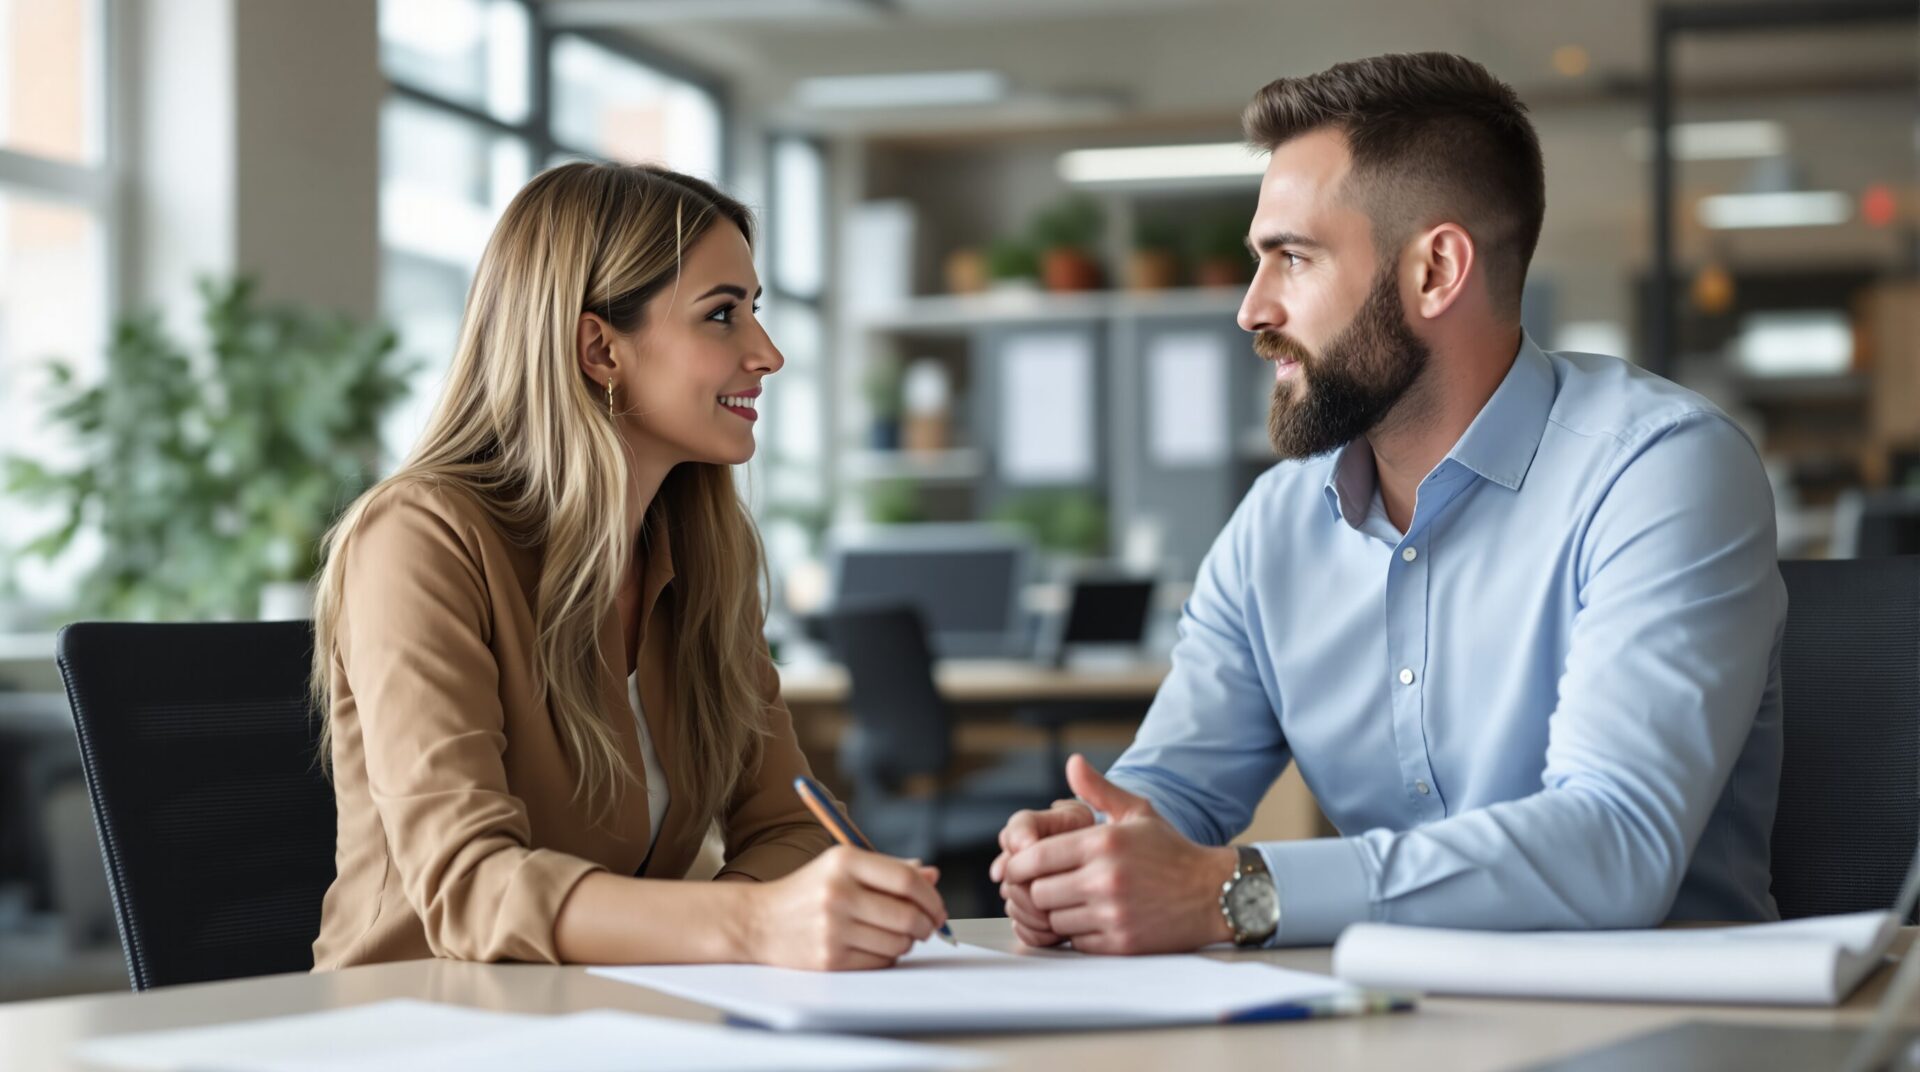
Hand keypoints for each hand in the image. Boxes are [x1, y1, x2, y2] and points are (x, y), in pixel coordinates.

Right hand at [741, 845, 947, 969]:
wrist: (758, 922)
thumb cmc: (809, 892)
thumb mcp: (843, 867)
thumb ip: (889, 869)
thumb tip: (932, 875)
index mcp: (844, 861)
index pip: (906, 880)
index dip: (931, 896)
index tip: (937, 907)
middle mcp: (838, 892)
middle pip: (908, 915)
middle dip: (927, 925)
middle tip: (927, 927)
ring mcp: (833, 927)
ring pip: (898, 942)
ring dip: (907, 942)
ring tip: (895, 935)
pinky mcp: (830, 958)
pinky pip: (880, 961)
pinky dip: (887, 956)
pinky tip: (874, 946)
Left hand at [1000, 755, 1236, 954]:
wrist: (1215, 894)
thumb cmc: (1172, 852)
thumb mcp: (1138, 811)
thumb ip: (1099, 789)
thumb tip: (1072, 762)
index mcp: (1103, 843)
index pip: (1034, 858)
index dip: (1019, 865)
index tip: (1021, 868)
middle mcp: (1105, 879)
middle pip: (1038, 893)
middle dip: (1036, 890)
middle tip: (1047, 886)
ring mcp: (1113, 914)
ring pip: (1053, 920)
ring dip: (1057, 913)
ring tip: (1072, 902)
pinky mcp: (1121, 944)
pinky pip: (1076, 943)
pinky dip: (1077, 934)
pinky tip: (1092, 919)